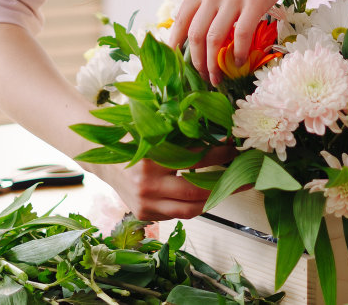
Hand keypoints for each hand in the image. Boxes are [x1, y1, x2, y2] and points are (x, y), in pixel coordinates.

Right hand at [94, 145, 232, 220]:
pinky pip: (176, 214)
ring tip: (228, 190)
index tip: (234, 151)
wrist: (104, 160)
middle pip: (194, 191)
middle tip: (242, 177)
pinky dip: (192, 206)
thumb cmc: (134, 141)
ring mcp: (146, 203)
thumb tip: (220, 140)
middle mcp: (148, 184)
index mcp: (152, 158)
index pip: (194, 159)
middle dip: (223, 184)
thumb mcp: (156, 133)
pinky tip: (204, 196)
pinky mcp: (145, 214)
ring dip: (211, 200)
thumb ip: (182, 137)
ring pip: (188, 210)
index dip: (218, 156)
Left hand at [167, 0, 311, 84]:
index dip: (177, 42)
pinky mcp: (255, 3)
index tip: (178, 59)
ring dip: (214, 63)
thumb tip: (206, 15)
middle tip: (201, 76)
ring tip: (218, 77)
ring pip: (213, 39)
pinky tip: (239, 62)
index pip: (181, 18)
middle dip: (196, 60)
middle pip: (195, 34)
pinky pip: (240, 35)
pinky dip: (237, 53)